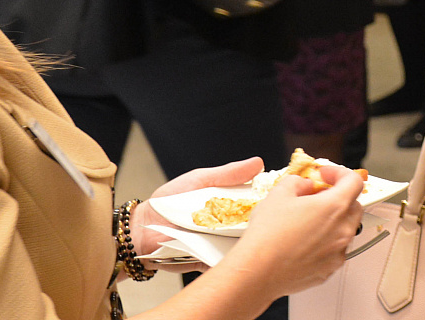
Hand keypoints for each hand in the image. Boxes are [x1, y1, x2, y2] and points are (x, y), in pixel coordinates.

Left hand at [131, 157, 264, 257]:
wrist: (142, 230)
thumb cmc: (168, 202)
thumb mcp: (198, 180)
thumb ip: (227, 174)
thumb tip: (258, 163)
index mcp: (229, 204)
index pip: (257, 202)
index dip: (271, 199)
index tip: (283, 194)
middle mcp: (229, 226)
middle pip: (255, 225)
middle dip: (264, 221)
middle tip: (271, 216)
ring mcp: (220, 245)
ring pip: (243, 245)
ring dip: (249, 241)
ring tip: (256, 235)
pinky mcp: (210, 261)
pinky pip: (225, 262)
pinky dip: (231, 259)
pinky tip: (237, 254)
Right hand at [217, 162, 363, 296]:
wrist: (258, 271)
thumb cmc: (267, 236)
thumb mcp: (279, 193)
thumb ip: (298, 182)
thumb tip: (304, 185)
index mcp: (334, 207)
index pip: (354, 181)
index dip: (340, 173)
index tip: (326, 175)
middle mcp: (342, 230)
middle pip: (354, 205)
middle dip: (338, 197)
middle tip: (317, 196)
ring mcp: (338, 252)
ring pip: (346, 229)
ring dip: (333, 220)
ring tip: (307, 220)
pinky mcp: (330, 269)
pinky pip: (335, 250)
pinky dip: (326, 242)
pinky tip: (304, 241)